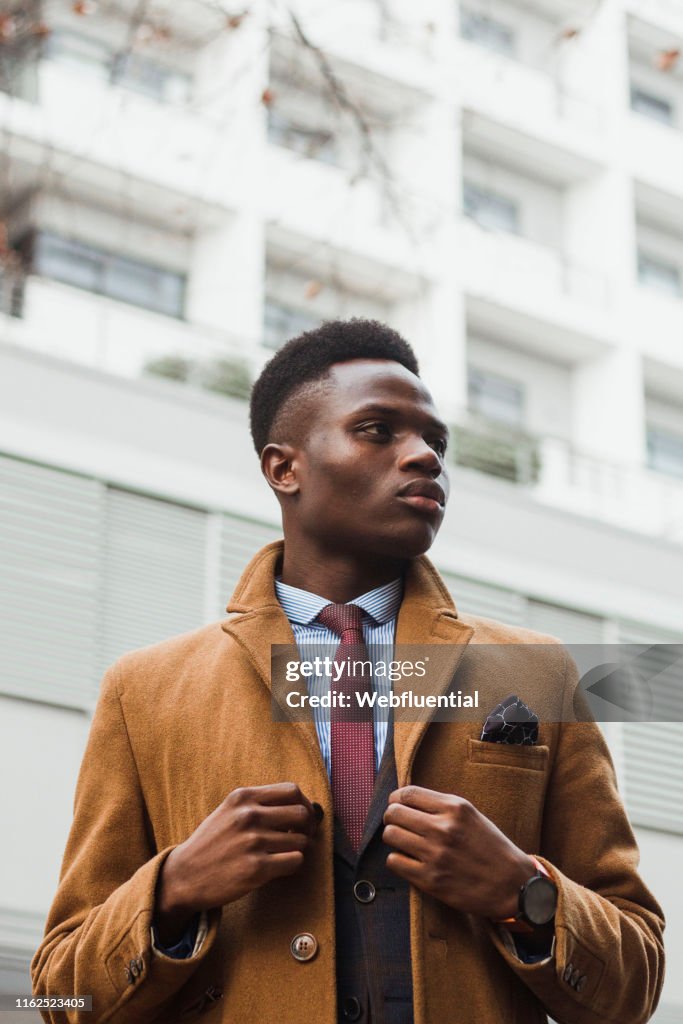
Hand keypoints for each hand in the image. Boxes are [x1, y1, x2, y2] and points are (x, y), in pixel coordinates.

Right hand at [155, 782, 319, 940]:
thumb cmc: (211, 844)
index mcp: (242, 797)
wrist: (184, 876)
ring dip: (299, 849)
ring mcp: (253, 841)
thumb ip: (258, 804)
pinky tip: (280, 867)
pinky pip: (295, 861)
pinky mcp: (256, 868)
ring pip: (301, 840)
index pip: (292, 790)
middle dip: (308, 827)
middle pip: (301, 813)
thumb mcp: (229, 812)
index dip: (304, 804)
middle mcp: (248, 815)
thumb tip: (300, 806)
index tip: (303, 817)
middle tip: (302, 837)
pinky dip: (293, 864)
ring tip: (285, 854)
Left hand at [382, 785, 535, 919]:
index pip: (407, 793)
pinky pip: (394, 862)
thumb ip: (441, 806)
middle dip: (391, 818)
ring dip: (393, 839)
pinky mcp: (430, 880)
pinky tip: (409, 861)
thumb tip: (406, 800)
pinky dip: (398, 860)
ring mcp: (436, 854)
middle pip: (393, 813)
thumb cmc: (491, 848)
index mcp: (455, 807)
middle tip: (398, 825)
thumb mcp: (471, 815)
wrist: (512, 885)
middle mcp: (443, 828)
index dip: (396, 798)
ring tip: (404, 844)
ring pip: (390, 836)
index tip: (397, 805)